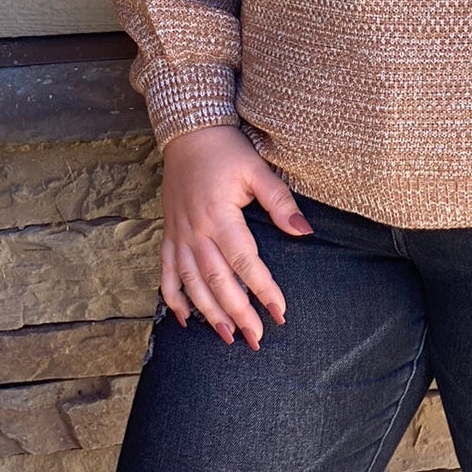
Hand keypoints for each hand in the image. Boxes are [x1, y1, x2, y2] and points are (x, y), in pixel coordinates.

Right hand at [157, 125, 312, 348]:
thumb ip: (279, 202)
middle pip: (217, 281)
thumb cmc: (227, 151)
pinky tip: (186, 320)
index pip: (245, 261)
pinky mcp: (168, 235)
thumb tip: (304, 232)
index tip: (279, 311)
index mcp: (219, 216)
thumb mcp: (257, 170)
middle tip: (256, 338)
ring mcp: (178, 236)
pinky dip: (174, 299)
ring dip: (209, 313)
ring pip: (191, 284)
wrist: (189, 133)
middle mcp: (195, 232)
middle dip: (238, 312)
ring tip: (227, 337)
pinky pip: (166, 274)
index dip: (263, 288)